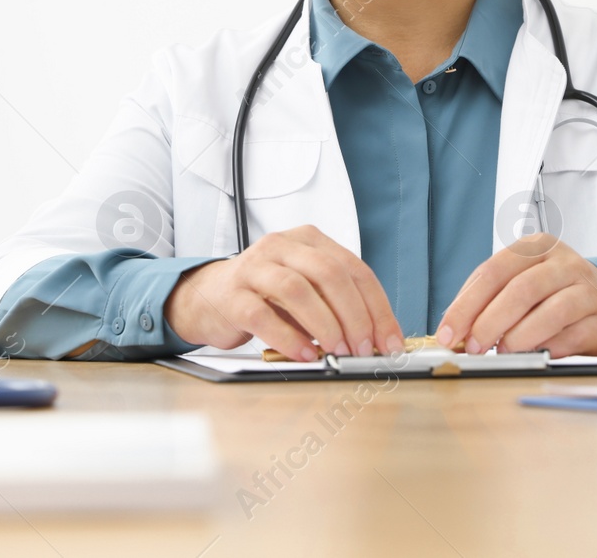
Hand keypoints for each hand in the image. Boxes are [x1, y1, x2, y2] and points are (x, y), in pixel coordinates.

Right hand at [164, 224, 405, 361]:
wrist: (208, 297)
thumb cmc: (265, 295)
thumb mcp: (307, 291)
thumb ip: (337, 305)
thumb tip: (375, 339)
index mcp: (308, 240)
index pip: (354, 269)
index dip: (376, 307)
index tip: (389, 341)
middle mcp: (282, 245)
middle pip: (329, 274)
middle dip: (354, 316)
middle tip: (363, 349)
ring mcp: (254, 266)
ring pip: (298, 289)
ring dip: (324, 325)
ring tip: (336, 352)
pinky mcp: (233, 294)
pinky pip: (264, 315)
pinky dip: (289, 338)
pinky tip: (304, 355)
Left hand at [435, 233, 596, 356]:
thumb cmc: (550, 291)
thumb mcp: (517, 282)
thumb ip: (485, 301)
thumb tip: (454, 331)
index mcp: (533, 247)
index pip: (493, 272)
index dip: (466, 305)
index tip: (449, 333)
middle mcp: (561, 263)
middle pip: (520, 290)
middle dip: (490, 322)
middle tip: (473, 347)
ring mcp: (585, 288)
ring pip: (550, 312)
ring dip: (520, 337)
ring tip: (503, 351)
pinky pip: (572, 336)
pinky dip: (548, 348)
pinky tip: (534, 354)